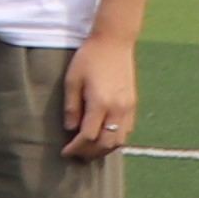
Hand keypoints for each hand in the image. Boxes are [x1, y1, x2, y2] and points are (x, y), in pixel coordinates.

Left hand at [60, 32, 140, 159]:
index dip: (76, 147)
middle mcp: (117, 109)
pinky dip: (115, 139)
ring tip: (89, 150)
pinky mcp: (133, 104)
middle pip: (105, 143)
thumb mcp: (72, 80)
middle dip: (89, 153)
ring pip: (119, 140)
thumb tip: (70, 129)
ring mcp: (128, 107)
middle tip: (76, 155)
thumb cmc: (89, 58)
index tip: (65, 152)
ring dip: (104, 149)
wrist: (114, 42)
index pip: (88, 136)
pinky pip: (127, 130)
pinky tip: (104, 137)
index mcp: (100, 103)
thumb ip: (71, 107)